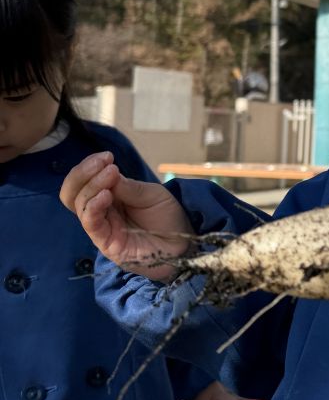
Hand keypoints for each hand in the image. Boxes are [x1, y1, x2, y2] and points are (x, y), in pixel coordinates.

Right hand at [60, 151, 194, 280]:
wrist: (184, 242)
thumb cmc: (167, 216)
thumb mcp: (151, 194)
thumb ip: (128, 186)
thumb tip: (106, 171)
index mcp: (108, 197)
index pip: (83, 181)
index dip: (88, 167)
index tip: (106, 156)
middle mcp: (100, 212)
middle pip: (73, 194)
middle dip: (82, 174)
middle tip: (103, 163)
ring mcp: (102, 228)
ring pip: (80, 206)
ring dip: (92, 186)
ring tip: (110, 174)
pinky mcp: (106, 244)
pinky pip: (91, 224)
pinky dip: (93, 207)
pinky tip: (106, 195)